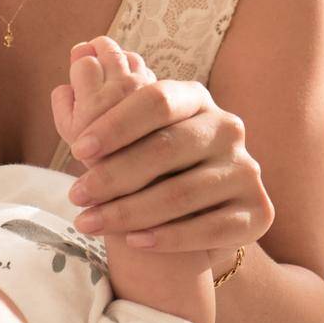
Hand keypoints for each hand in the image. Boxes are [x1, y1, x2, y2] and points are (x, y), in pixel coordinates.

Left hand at [58, 38, 274, 255]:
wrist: (202, 216)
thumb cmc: (154, 169)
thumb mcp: (135, 137)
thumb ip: (106, 113)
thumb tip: (65, 80)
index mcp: (196, 99)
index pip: (157, 100)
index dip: (116, 123)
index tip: (77, 149)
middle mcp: (227, 128)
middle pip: (166, 148)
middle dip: (113, 174)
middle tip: (76, 194)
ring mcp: (247, 169)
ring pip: (183, 193)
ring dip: (129, 211)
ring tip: (89, 222)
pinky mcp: (258, 211)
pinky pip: (210, 228)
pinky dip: (168, 237)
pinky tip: (135, 242)